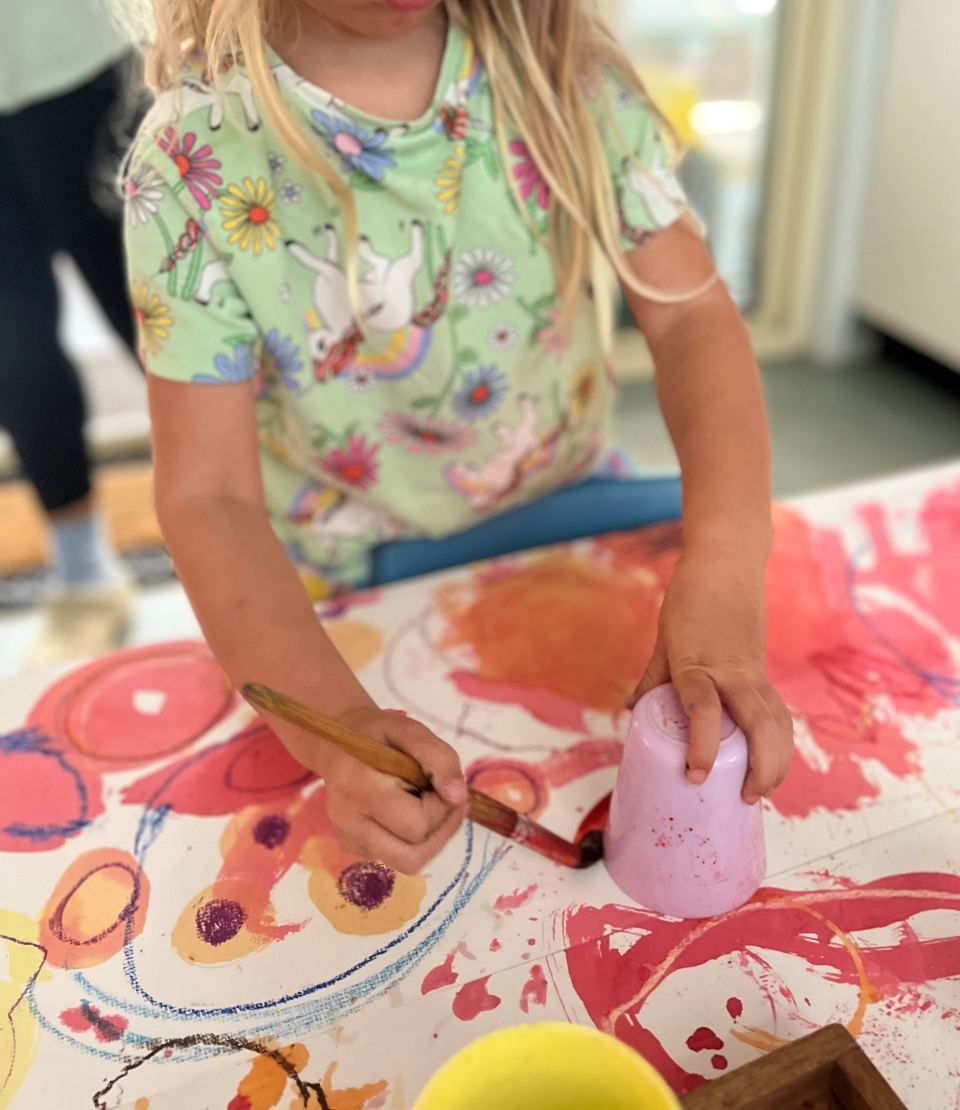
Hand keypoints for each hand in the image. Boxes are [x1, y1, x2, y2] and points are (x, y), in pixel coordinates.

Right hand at [297, 707, 467, 873]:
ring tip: (433, 810)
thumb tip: (458, 797)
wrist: (336, 742)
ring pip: (405, 863)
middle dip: (440, 832)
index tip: (440, 784)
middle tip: (445, 802)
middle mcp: (348, 820)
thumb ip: (440, 759)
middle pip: (411, 856)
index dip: (440, 808)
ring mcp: (347, 837)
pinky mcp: (351, 846)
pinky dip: (413, 841)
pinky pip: (394, 857)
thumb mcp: (412, 732)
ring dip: (431, 841)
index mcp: (359, 785)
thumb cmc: (378, 734)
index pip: (415, 824)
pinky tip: (409, 813)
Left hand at [630, 554, 792, 802]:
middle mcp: (732, 672)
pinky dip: (779, 740)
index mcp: (699, 664)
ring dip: (777, 759)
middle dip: (760, 766)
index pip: (703, 710)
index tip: (694, 775)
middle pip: (760, 725)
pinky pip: (778, 711)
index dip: (699, 746)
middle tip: (745, 798)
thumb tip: (633, 709)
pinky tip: (772, 761)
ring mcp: (753, 672)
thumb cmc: (690, 599)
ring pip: (778, 722)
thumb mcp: (663, 639)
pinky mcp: (763, 672)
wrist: (726, 563)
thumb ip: (653, 677)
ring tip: (762, 790)